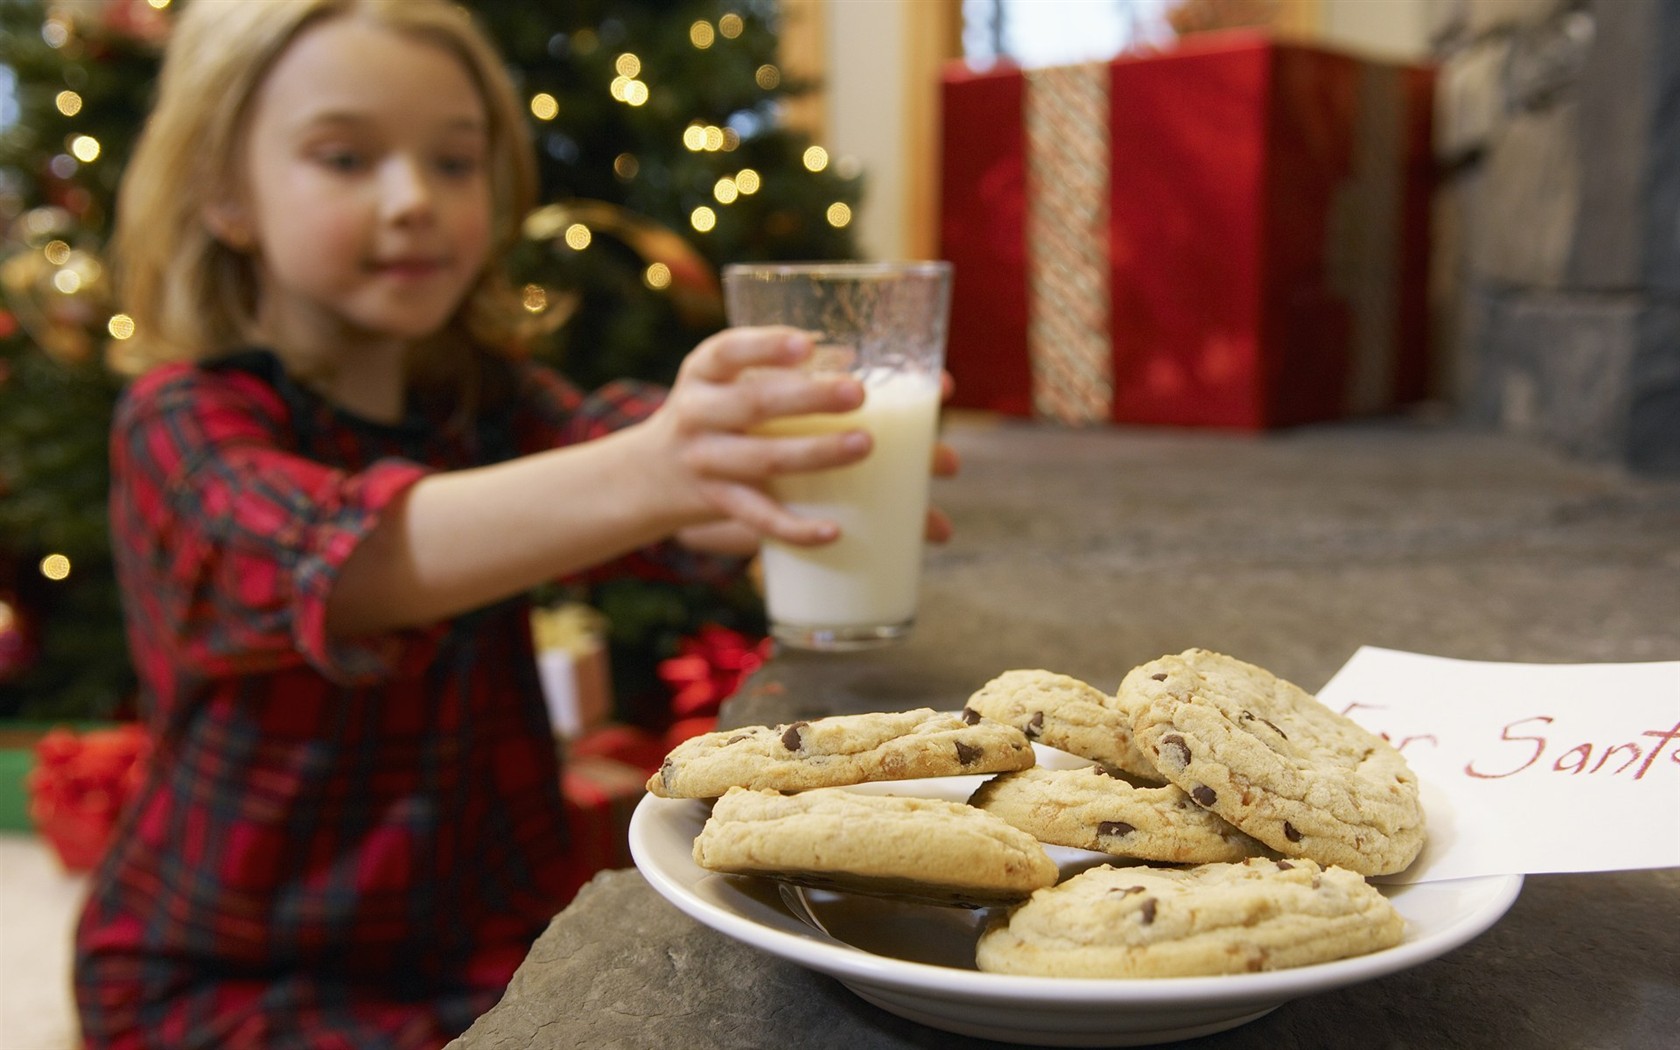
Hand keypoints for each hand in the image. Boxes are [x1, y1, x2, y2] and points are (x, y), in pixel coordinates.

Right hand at [640, 326, 870, 545]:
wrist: (649, 474)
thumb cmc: (710, 415)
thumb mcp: (721, 383)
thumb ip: (773, 370)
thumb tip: (848, 358)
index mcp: (702, 373)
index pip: (728, 351)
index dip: (766, 347)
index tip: (806, 345)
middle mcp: (697, 414)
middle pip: (753, 403)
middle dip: (809, 398)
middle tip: (857, 392)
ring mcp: (705, 461)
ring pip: (764, 459)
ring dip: (817, 452)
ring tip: (864, 443)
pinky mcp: (717, 502)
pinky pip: (759, 518)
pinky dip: (796, 528)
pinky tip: (833, 530)